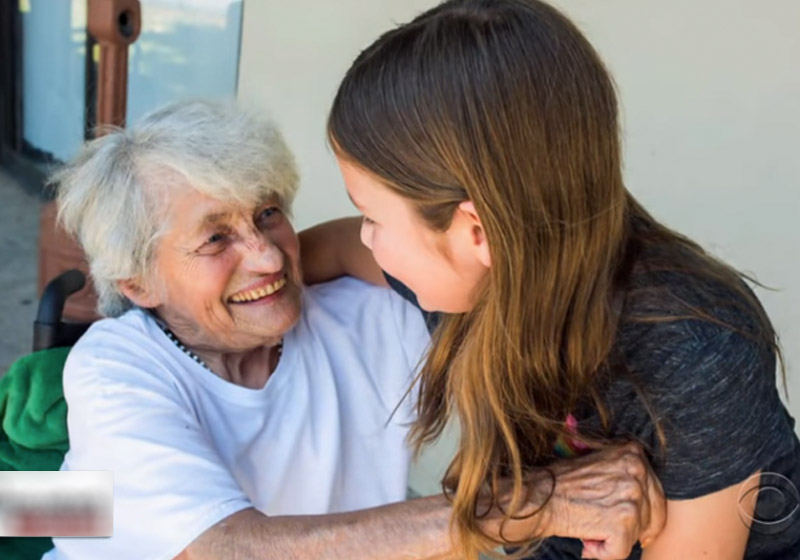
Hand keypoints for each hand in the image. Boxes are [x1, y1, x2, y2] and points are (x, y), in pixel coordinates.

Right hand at [482, 442, 665, 559]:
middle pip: (653, 515)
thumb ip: (625, 471)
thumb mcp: (600, 462)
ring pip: (637, 534)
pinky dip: (603, 554)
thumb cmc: (562, 483)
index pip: (656, 493)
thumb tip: (645, 495)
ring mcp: (631, 496)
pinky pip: (623, 551)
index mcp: (633, 454)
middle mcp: (637, 471)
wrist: (537, 496)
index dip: (644, 514)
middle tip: (605, 529)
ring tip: (589, 530)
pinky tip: (587, 543)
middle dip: (631, 530)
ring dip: (614, 540)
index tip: (627, 522)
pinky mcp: (622, 521)